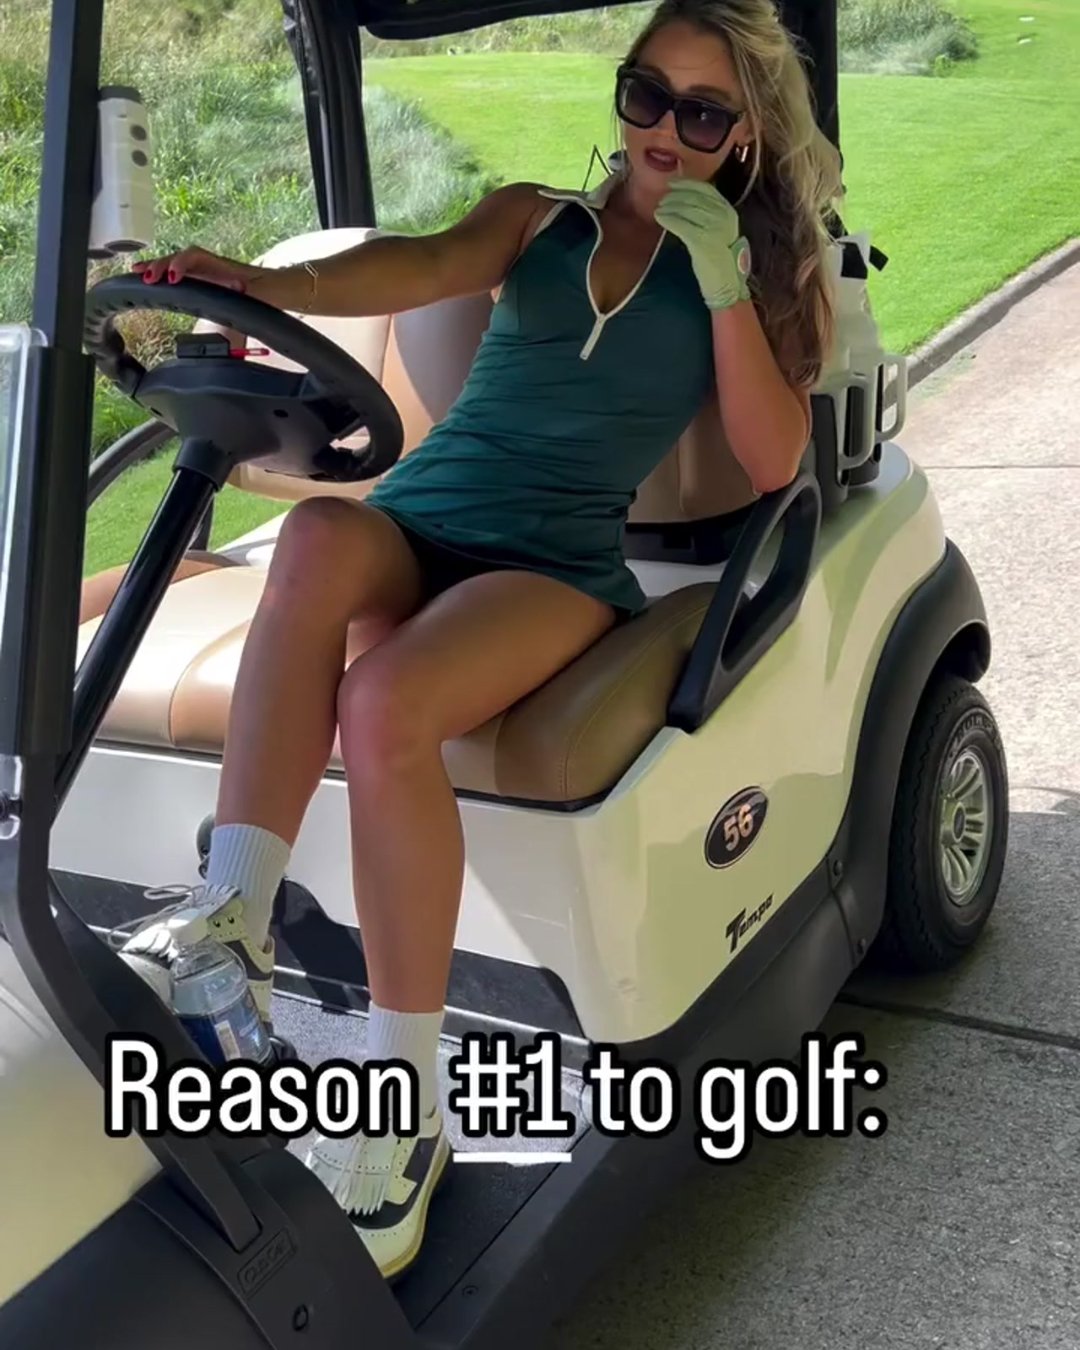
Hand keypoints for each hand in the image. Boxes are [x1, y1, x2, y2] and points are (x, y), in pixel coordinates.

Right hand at [131, 245, 263, 291]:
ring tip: (137, 272)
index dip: (181, 264)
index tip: (173, 277)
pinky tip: (145, 276)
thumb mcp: (261, 293)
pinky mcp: (201, 278)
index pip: (195, 257)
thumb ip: (251, 291)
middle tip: (147, 277)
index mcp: (222, 266)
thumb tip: (242, 290)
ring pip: (175, 263)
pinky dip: (161, 273)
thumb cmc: (267, 291)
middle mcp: (210, 264)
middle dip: (162, 265)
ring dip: (157, 267)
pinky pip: (178, 272)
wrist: (275, 288)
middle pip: (180, 257)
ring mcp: (204, 270)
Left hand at [654, 178, 751, 310]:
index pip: (706, 189)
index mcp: (728, 211)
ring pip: (686, 209)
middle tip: (662, 199)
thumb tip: (686, 200)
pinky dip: (669, 219)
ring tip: (658, 208)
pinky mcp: (702, 240)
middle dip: (675, 196)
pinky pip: (681, 224)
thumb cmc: (718, 260)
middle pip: (694, 197)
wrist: (726, 285)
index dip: (687, 184)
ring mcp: (714, 227)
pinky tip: (660, 218)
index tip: (673, 184)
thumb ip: (707, 215)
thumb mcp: (718, 231)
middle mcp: (723, 216)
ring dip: (670, 206)